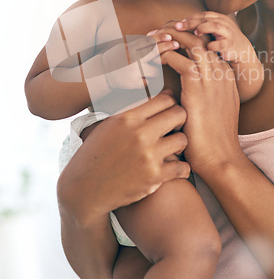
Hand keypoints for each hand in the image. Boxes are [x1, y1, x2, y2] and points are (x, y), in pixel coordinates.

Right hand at [57, 91, 188, 226]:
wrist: (85, 188)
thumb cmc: (95, 153)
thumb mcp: (107, 124)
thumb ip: (128, 109)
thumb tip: (146, 90)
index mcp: (127, 117)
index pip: (164, 99)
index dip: (171, 103)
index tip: (169, 111)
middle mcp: (139, 134)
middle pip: (179, 114)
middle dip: (179, 120)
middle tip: (174, 128)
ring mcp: (148, 155)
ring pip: (183, 140)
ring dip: (180, 144)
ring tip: (173, 148)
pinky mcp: (154, 177)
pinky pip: (182, 167)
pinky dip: (182, 169)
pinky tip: (176, 168)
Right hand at [102, 34, 178, 89]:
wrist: (102, 74)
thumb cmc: (117, 58)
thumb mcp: (126, 47)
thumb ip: (140, 44)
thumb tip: (158, 35)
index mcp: (130, 49)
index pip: (148, 41)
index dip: (161, 38)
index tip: (170, 36)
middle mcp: (133, 60)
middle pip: (155, 52)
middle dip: (167, 47)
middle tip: (176, 44)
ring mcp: (135, 73)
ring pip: (156, 70)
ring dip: (156, 69)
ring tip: (148, 68)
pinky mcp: (135, 84)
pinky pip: (150, 81)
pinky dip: (148, 79)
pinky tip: (141, 78)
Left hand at [156, 26, 241, 177]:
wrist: (221, 158)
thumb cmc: (213, 139)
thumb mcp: (213, 111)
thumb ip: (204, 96)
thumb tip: (187, 92)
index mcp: (226, 77)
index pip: (208, 45)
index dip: (189, 38)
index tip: (171, 37)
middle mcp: (222, 73)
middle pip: (201, 38)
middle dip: (180, 31)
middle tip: (160, 30)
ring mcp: (212, 78)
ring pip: (192, 43)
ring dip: (171, 37)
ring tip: (154, 37)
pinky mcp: (199, 87)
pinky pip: (179, 60)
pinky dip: (165, 55)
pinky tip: (154, 58)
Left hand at [175, 12, 254, 63]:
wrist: (241, 50)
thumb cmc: (221, 40)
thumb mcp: (210, 31)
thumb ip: (198, 27)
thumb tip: (177, 27)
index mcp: (217, 18)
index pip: (201, 15)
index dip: (189, 18)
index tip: (177, 24)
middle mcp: (222, 23)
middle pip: (205, 18)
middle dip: (191, 22)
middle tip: (179, 27)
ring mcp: (228, 33)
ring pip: (215, 26)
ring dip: (204, 28)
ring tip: (195, 33)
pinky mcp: (231, 45)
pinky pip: (223, 43)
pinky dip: (215, 45)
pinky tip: (207, 48)